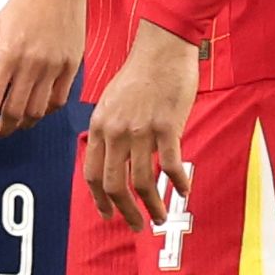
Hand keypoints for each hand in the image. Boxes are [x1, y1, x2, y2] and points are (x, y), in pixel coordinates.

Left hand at [0, 0, 81, 138]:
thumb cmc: (24, 3)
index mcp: (8, 54)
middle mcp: (31, 64)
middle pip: (13, 112)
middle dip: (1, 128)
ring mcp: (54, 67)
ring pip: (37, 110)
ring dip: (23, 123)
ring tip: (15, 123)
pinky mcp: (72, 66)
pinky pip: (58, 100)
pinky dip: (46, 111)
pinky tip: (37, 109)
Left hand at [84, 21, 200, 230]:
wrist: (161, 48)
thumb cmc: (140, 73)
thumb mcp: (110, 102)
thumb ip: (108, 130)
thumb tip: (112, 158)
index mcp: (99, 127)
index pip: (92, 174)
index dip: (99, 200)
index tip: (108, 214)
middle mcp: (116, 132)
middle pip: (114, 185)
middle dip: (125, 212)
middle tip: (136, 226)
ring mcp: (141, 130)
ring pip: (143, 181)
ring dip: (153, 205)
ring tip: (161, 217)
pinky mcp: (166, 126)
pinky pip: (171, 165)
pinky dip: (178, 183)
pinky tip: (183, 191)